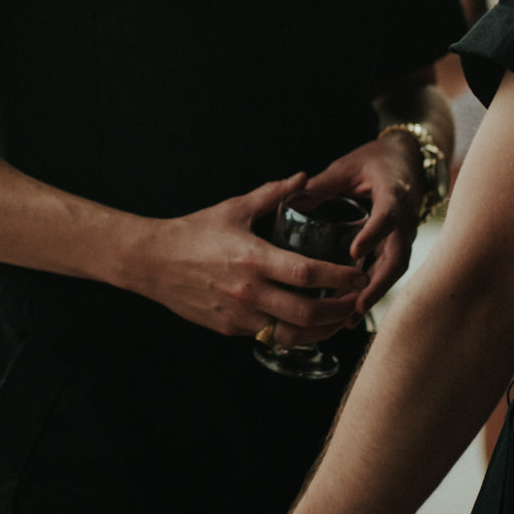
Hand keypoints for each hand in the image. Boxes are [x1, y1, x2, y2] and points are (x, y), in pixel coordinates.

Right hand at [124, 174, 367, 342]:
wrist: (152, 261)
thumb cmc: (194, 232)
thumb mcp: (234, 208)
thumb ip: (273, 194)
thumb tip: (303, 177)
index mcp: (253, 258)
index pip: (307, 273)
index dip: (339, 277)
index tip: (360, 274)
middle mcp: (248, 291)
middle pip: (306, 313)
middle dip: (340, 310)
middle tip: (358, 301)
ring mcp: (238, 315)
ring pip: (291, 334)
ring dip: (322, 330)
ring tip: (339, 319)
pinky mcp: (229, 329)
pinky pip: (269, 335)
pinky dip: (292, 333)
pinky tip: (306, 323)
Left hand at [300, 132, 422, 318]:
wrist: (409, 160)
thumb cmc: (375, 160)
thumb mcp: (347, 166)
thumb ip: (322, 184)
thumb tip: (291, 203)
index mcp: (394, 193)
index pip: (388, 216)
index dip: (373, 234)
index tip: (354, 251)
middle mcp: (406, 219)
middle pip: (398, 257)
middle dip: (378, 283)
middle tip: (356, 304)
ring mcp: (405, 235)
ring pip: (395, 270)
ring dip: (375, 294)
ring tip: (350, 318)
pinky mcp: (399, 245)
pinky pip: (389, 271)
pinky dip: (374, 290)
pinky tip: (353, 311)